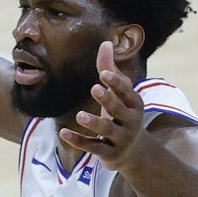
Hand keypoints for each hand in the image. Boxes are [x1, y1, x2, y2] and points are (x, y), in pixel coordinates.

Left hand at [59, 41, 145, 169]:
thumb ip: (110, 70)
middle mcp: (131, 121)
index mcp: (134, 103)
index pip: (126, 91)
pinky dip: (78, 140)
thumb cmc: (122, 114)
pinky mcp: (109, 153)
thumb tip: (105, 43)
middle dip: (108, 99)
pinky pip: (93, 147)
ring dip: (94, 122)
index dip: (116, 82)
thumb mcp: (119, 94)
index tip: (103, 73)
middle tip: (94, 88)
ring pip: (107, 130)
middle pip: (118, 109)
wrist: (133, 152)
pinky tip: (62, 133)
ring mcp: (120, 138)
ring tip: (80, 115)